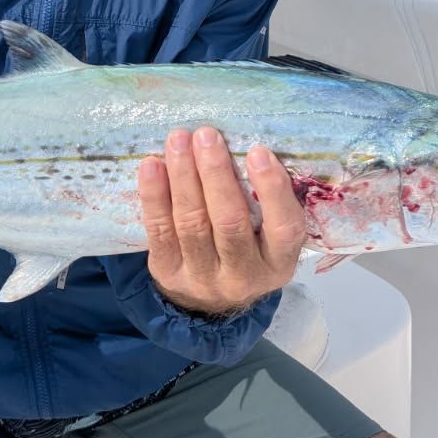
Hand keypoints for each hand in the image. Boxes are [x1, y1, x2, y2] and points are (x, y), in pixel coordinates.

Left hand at [138, 127, 306, 317]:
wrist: (211, 302)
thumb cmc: (247, 250)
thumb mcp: (269, 240)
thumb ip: (267, 204)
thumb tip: (250, 146)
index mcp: (278, 264)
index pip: (284, 228)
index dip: (272, 190)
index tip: (258, 152)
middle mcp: (243, 275)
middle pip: (229, 222)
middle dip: (216, 174)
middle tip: (206, 135)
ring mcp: (202, 277)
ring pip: (191, 222)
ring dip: (183, 176)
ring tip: (179, 140)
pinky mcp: (168, 273)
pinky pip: (159, 230)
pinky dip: (154, 195)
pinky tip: (152, 165)